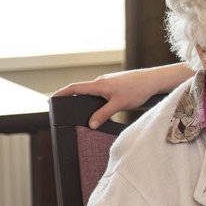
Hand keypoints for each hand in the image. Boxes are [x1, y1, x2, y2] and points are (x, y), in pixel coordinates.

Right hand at [52, 63, 191, 128]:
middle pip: (82, 91)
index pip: (75, 88)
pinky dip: (97, 100)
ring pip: (93, 92)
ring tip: (82, 112)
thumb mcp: (119, 105)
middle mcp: (101, 81)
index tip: (52, 98)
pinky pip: (101, 92)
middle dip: (73, 99)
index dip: (62, 93)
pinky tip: (101, 108)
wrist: (153, 80)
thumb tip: (91, 124)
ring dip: (87, 100)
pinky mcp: (115, 84)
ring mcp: (108, 82)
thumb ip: (103, 114)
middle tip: (64, 110)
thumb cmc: (138, 89)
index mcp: (99, 84)